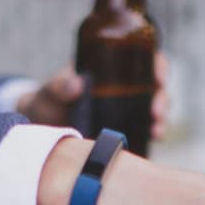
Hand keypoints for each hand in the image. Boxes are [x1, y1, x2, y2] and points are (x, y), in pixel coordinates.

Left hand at [16, 56, 168, 139]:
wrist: (42, 128)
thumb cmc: (48, 101)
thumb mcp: (51, 90)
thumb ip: (59, 86)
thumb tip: (76, 85)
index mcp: (112, 69)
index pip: (144, 60)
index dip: (158, 66)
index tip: (158, 76)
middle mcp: (124, 90)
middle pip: (155, 90)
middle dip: (161, 101)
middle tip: (155, 113)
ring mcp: (125, 113)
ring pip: (153, 113)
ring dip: (159, 122)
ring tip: (156, 132)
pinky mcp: (122, 134)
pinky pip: (142, 135)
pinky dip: (149, 139)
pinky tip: (150, 144)